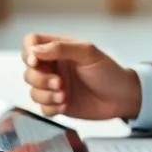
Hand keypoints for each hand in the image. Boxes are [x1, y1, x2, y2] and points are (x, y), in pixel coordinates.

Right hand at [22, 34, 141, 119]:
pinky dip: (51, 107)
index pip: (31, 43)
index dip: (28, 51)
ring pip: (33, 90)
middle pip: (28, 70)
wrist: (122, 98)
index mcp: (58, 49)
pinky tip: (66, 104)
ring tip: (64, 96)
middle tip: (60, 83)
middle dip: (40, 79)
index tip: (35, 61)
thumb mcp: (88, 53)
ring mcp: (54, 86)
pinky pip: (42, 108)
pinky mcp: (57, 104)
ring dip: (45, 95)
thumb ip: (62, 48)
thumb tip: (35, 50)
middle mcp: (53, 67)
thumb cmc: (109, 72)